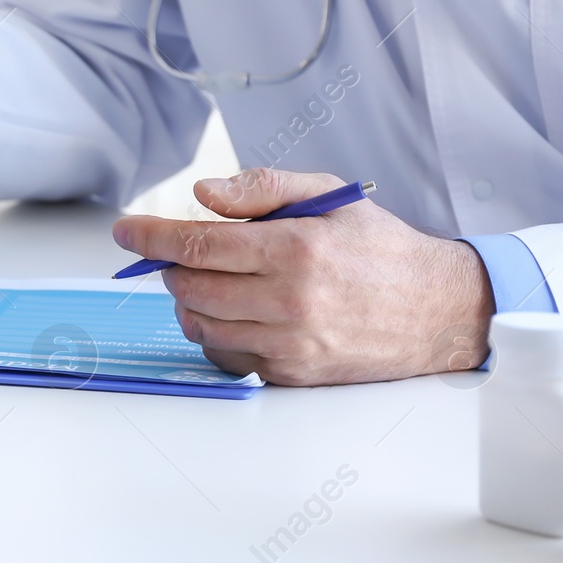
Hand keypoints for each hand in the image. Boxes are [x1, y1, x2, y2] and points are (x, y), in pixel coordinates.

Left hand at [112, 168, 494, 385]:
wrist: (437, 309)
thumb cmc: (377, 247)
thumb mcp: (328, 195)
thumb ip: (262, 188)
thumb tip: (203, 195)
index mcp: (295, 248)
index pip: (198, 243)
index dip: (152, 236)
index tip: (125, 231)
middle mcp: (291, 299)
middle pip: (190, 287)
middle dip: (172, 268)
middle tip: (181, 254)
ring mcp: (291, 343)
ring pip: (201, 325)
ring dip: (189, 302)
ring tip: (210, 282)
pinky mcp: (293, 374)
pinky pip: (227, 356)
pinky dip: (216, 333)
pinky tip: (235, 313)